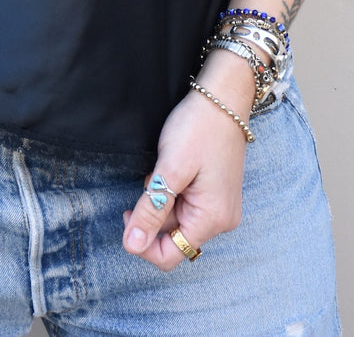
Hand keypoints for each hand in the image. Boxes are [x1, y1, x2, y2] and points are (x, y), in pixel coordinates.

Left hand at [121, 54, 255, 270]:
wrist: (224, 96)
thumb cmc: (199, 127)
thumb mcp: (169, 168)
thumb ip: (151, 210)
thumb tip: (132, 246)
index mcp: (212, 219)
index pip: (169, 256)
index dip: (143, 242)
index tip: (130, 211)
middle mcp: (221, 220)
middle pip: (173, 238)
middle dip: (155, 213)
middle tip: (153, 179)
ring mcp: (221, 207)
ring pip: (178, 221)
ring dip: (163, 201)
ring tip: (165, 169)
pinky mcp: (216, 194)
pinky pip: (187, 206)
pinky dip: (173, 192)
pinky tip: (174, 169)